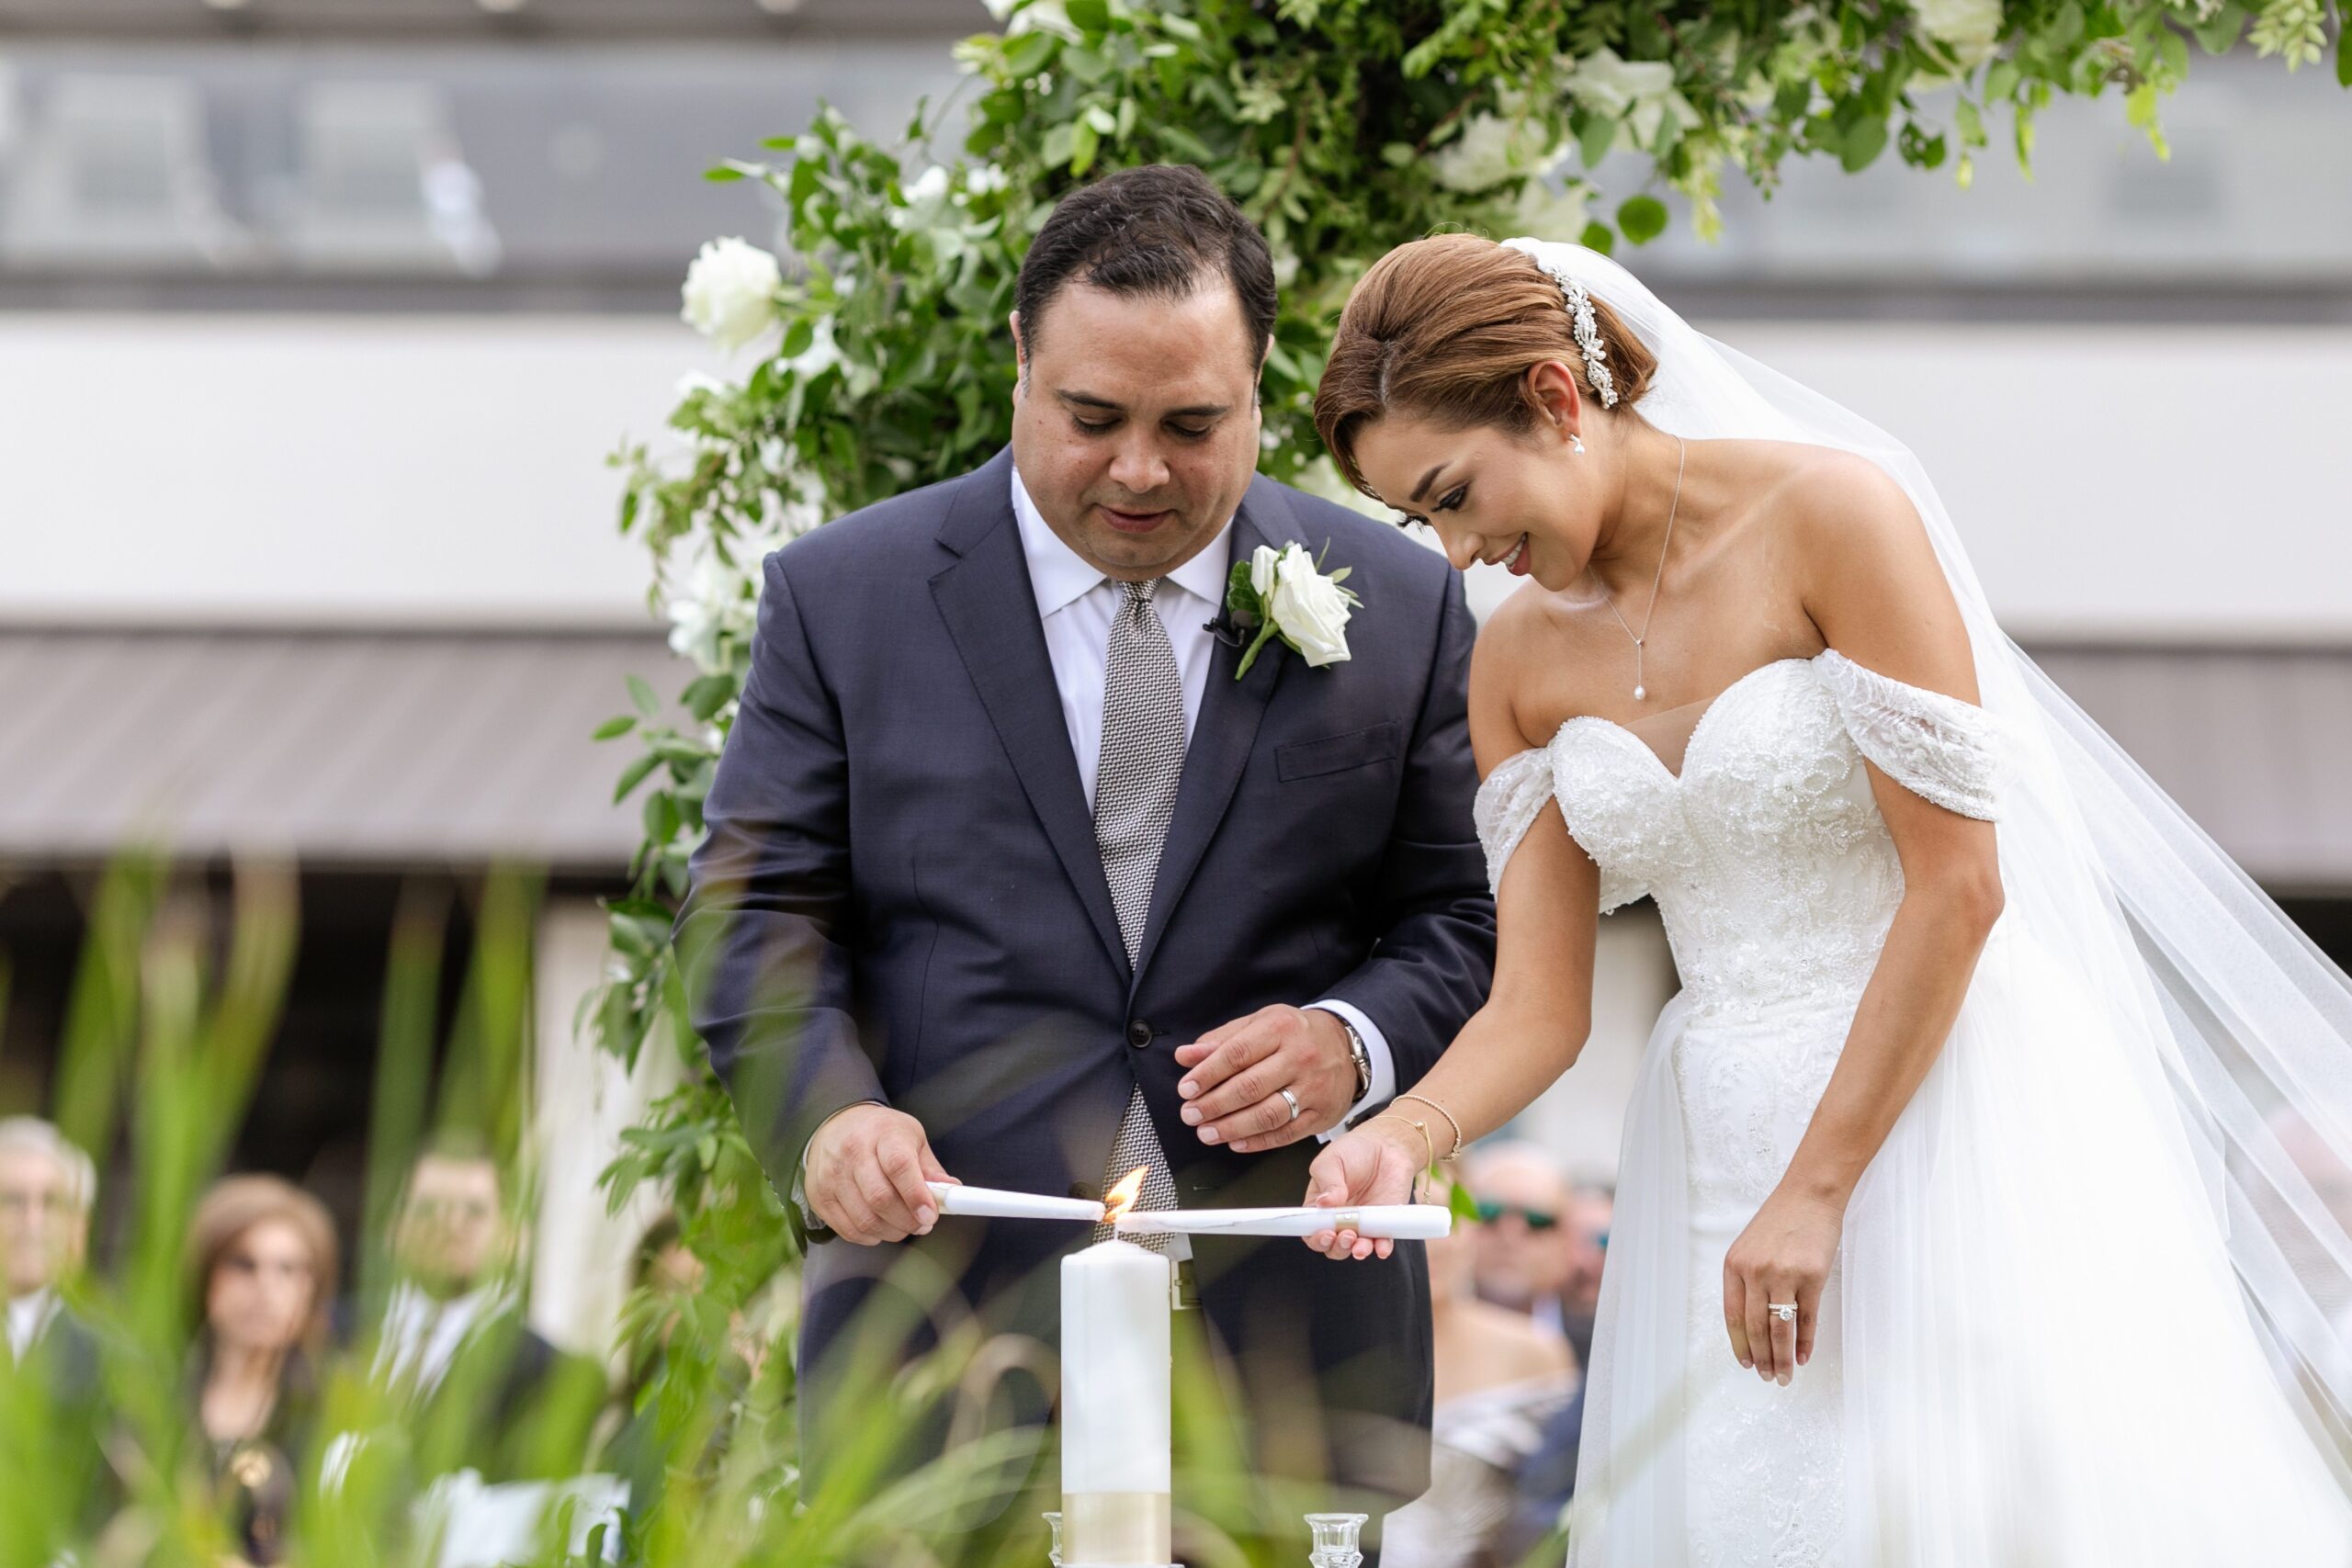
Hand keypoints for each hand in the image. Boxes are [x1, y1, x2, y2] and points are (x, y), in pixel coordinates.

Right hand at [802, 1104, 954, 1245]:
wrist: (835, 1124)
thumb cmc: (880, 1133)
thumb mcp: (911, 1138)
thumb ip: (930, 1168)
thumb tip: (951, 1192)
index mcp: (882, 1133)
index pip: (899, 1166)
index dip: (916, 1195)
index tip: (930, 1215)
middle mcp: (852, 1152)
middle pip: (880, 1198)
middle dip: (907, 1220)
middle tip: (922, 1224)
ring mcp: (832, 1175)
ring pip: (864, 1219)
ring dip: (890, 1232)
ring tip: (903, 1226)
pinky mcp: (819, 1195)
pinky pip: (847, 1229)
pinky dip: (869, 1236)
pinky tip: (880, 1227)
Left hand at [1173, 1005, 1358, 1152]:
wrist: (1347, 1045)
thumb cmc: (1295, 1034)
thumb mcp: (1260, 1023)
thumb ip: (1221, 1040)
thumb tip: (1185, 1056)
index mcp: (1280, 1028)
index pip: (1236, 1054)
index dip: (1207, 1074)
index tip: (1186, 1089)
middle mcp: (1300, 1057)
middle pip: (1249, 1087)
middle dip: (1213, 1104)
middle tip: (1190, 1114)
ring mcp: (1314, 1088)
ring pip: (1267, 1115)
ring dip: (1231, 1128)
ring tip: (1206, 1132)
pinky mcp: (1322, 1114)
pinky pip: (1286, 1134)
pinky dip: (1257, 1142)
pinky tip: (1236, 1142)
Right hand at [1298, 1117, 1424, 1261]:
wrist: (1387, 1146)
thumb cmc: (1354, 1151)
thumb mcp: (1332, 1161)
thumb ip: (1327, 1183)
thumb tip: (1325, 1203)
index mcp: (1320, 1206)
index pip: (1311, 1230)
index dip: (1315, 1238)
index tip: (1324, 1233)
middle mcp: (1340, 1220)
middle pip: (1332, 1246)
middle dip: (1336, 1247)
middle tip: (1345, 1234)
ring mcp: (1362, 1224)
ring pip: (1355, 1249)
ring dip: (1357, 1251)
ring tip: (1361, 1244)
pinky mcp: (1383, 1225)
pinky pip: (1382, 1243)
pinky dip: (1381, 1248)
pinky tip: (1381, 1247)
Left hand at [1721, 1185, 1843, 1384]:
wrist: (1809, 1195)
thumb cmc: (1780, 1220)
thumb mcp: (1750, 1246)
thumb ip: (1747, 1279)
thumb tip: (1751, 1322)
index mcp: (1734, 1265)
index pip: (1732, 1316)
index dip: (1739, 1344)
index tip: (1745, 1363)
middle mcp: (1755, 1272)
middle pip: (1755, 1328)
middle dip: (1761, 1358)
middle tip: (1767, 1378)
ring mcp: (1784, 1275)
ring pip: (1780, 1329)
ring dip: (1782, 1358)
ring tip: (1783, 1376)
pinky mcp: (1812, 1277)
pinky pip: (1807, 1319)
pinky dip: (1805, 1342)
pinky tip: (1803, 1357)